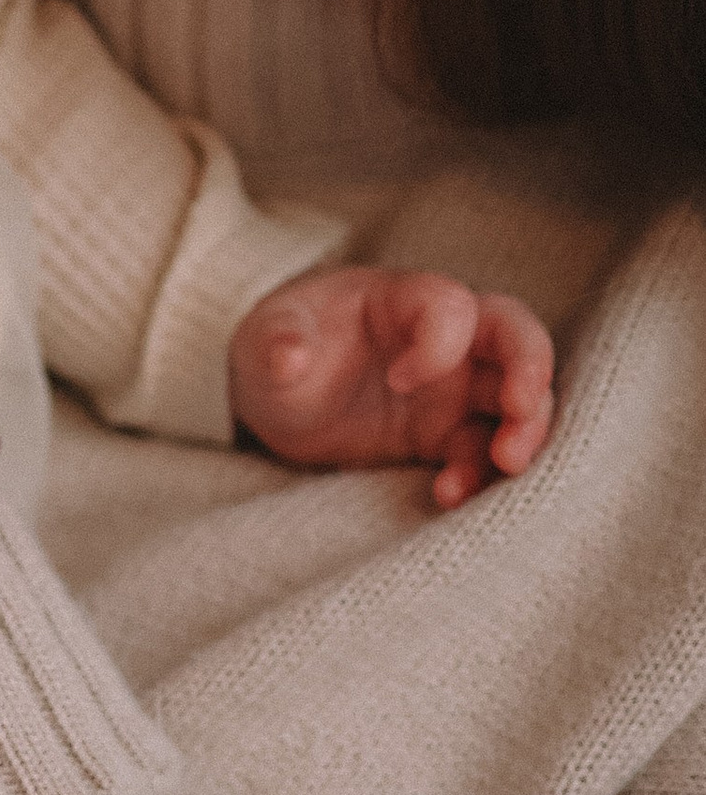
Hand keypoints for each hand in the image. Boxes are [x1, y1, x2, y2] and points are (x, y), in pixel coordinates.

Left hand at [230, 265, 555, 508]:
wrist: (275, 398)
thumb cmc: (277, 347)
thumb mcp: (264, 340)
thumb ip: (278, 342)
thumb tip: (288, 355)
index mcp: (402, 299)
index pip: (452, 305)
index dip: (441, 342)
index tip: (399, 380)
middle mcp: (443, 340)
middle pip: (515, 338)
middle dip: (530, 372)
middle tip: (518, 414)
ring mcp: (451, 389)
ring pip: (517, 400)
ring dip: (525, 431)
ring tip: (505, 465)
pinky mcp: (445, 435)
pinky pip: (483, 451)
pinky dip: (481, 473)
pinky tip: (450, 495)